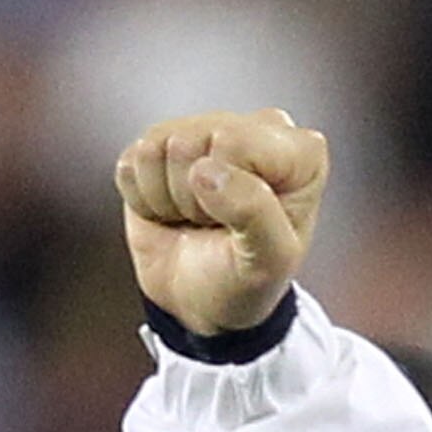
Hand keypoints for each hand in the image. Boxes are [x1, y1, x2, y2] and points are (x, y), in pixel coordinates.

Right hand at [116, 109, 329, 335]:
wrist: (202, 301)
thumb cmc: (248, 279)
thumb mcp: (270, 260)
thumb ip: (255, 212)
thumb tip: (205, 170)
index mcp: (301, 152)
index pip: (237, 141)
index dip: (230, 190)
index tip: (246, 222)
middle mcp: (253, 130)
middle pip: (191, 141)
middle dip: (196, 196)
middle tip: (218, 223)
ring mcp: (203, 130)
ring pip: (155, 147)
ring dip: (169, 198)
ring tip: (198, 218)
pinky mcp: (158, 144)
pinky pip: (130, 162)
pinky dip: (144, 198)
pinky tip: (172, 210)